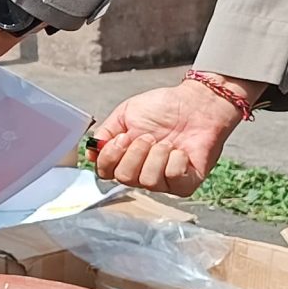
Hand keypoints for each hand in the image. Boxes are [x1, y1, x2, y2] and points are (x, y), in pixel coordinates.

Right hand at [90, 81, 246, 195]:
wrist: (196, 104)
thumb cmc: (164, 108)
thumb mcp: (126, 113)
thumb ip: (105, 132)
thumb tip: (91, 151)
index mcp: (125, 157)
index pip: (105, 172)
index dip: (110, 156)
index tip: (123, 137)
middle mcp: (141, 172)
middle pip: (124, 178)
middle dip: (136, 153)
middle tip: (150, 137)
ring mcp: (163, 181)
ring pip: (148, 181)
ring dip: (157, 155)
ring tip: (167, 142)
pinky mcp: (185, 184)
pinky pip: (172, 179)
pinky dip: (176, 161)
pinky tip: (181, 151)